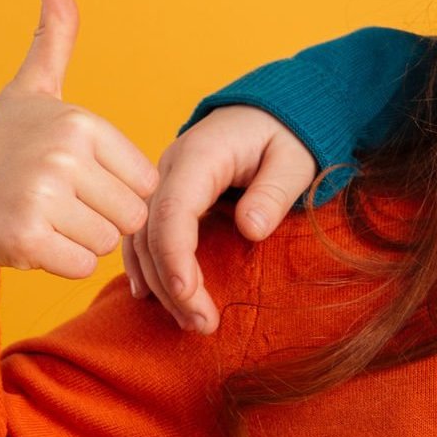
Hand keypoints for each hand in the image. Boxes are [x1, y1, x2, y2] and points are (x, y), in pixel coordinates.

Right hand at [0, 0, 159, 277]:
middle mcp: (63, 155)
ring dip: (79, 241)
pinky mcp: (25, 237)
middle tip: (57, 203)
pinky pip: (80, 266)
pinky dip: (60, 263)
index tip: (74, 178)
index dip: (114, 189)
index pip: (143, 181)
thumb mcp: (31, 91)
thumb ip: (53, 41)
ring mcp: (42, 196)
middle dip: (100, 219)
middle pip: (129, 216)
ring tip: (42, 216)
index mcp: (79, 123)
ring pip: (106, 243)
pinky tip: (30, 239)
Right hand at [122, 104, 315, 332]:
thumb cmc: (286, 134)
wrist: (271, 111)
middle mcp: (169, 169)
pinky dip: (148, 266)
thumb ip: (273, 192)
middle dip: (171, 283)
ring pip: (143, 238)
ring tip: (192, 322)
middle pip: (152, 232)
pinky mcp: (168, 197)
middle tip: (202, 325)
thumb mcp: (293, 159)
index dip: (175, 256)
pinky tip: (153, 297)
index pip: (173, 210)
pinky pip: (146, 234)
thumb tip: (251, 229)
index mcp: (199, 156)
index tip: (190, 295)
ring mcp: (164, 183)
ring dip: (161, 283)